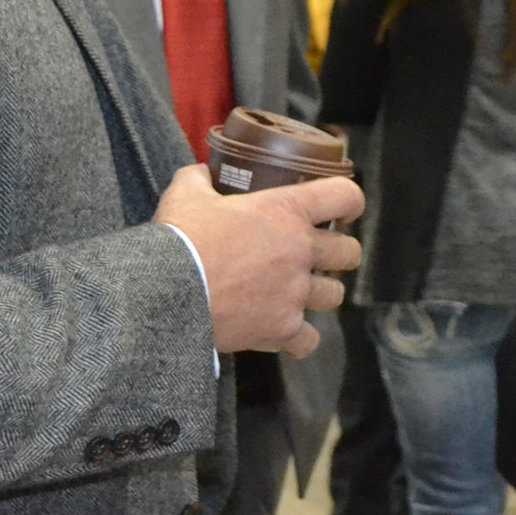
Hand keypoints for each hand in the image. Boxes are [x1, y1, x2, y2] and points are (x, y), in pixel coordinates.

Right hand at [155, 167, 363, 358]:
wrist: (165, 292)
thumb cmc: (180, 239)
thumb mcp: (186, 194)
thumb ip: (199, 179)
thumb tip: (200, 173)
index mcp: (287, 210)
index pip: (344, 196)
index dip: (350, 202)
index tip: (345, 212)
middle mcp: (300, 250)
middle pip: (350, 252)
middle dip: (340, 254)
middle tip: (321, 256)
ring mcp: (295, 292)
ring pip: (335, 295)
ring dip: (321, 294)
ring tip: (302, 292)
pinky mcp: (282, 328)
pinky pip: (309, 340)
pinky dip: (300, 339)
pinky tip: (286, 333)